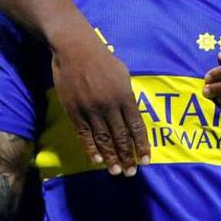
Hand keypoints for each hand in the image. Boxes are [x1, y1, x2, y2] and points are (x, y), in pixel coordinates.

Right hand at [51, 31, 148, 176]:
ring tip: (116, 171)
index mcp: (124, 96)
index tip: (146, 160)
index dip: (141, 145)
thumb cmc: (102, 58)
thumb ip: (127, 95)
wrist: (74, 48)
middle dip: (127, 157)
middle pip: (121, 137)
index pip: (136, 127)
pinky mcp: (74, 111)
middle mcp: (110, 106)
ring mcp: (91, 110)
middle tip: (131, 172)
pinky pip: (84, 135)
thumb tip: (132, 113)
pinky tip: (97, 160)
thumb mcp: (122, 73)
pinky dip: (91, 149)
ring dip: (111, 157)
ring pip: (103, 139)